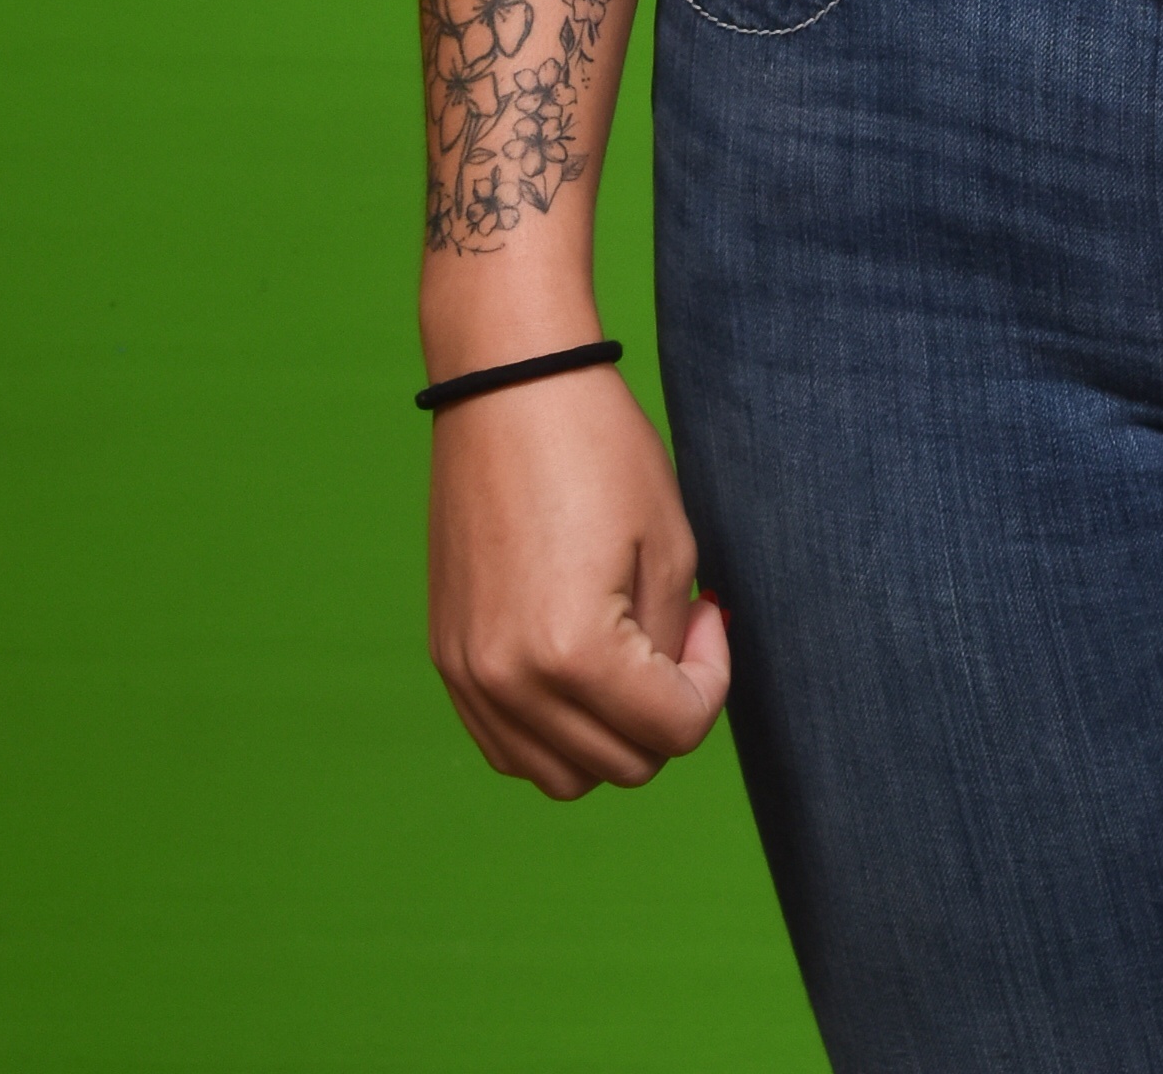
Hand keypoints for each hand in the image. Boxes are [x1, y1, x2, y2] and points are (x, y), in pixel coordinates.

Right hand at [428, 363, 730, 795]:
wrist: (508, 387)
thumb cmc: (599, 448)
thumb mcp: (669, 546)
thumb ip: (674, 646)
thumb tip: (669, 702)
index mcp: (574, 654)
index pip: (674, 732)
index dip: (713, 679)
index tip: (710, 611)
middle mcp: (510, 683)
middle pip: (622, 766)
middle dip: (667, 709)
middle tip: (677, 628)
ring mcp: (469, 677)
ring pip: (562, 776)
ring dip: (611, 734)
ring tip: (630, 652)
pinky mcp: (449, 661)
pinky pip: (510, 745)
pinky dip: (555, 730)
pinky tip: (581, 665)